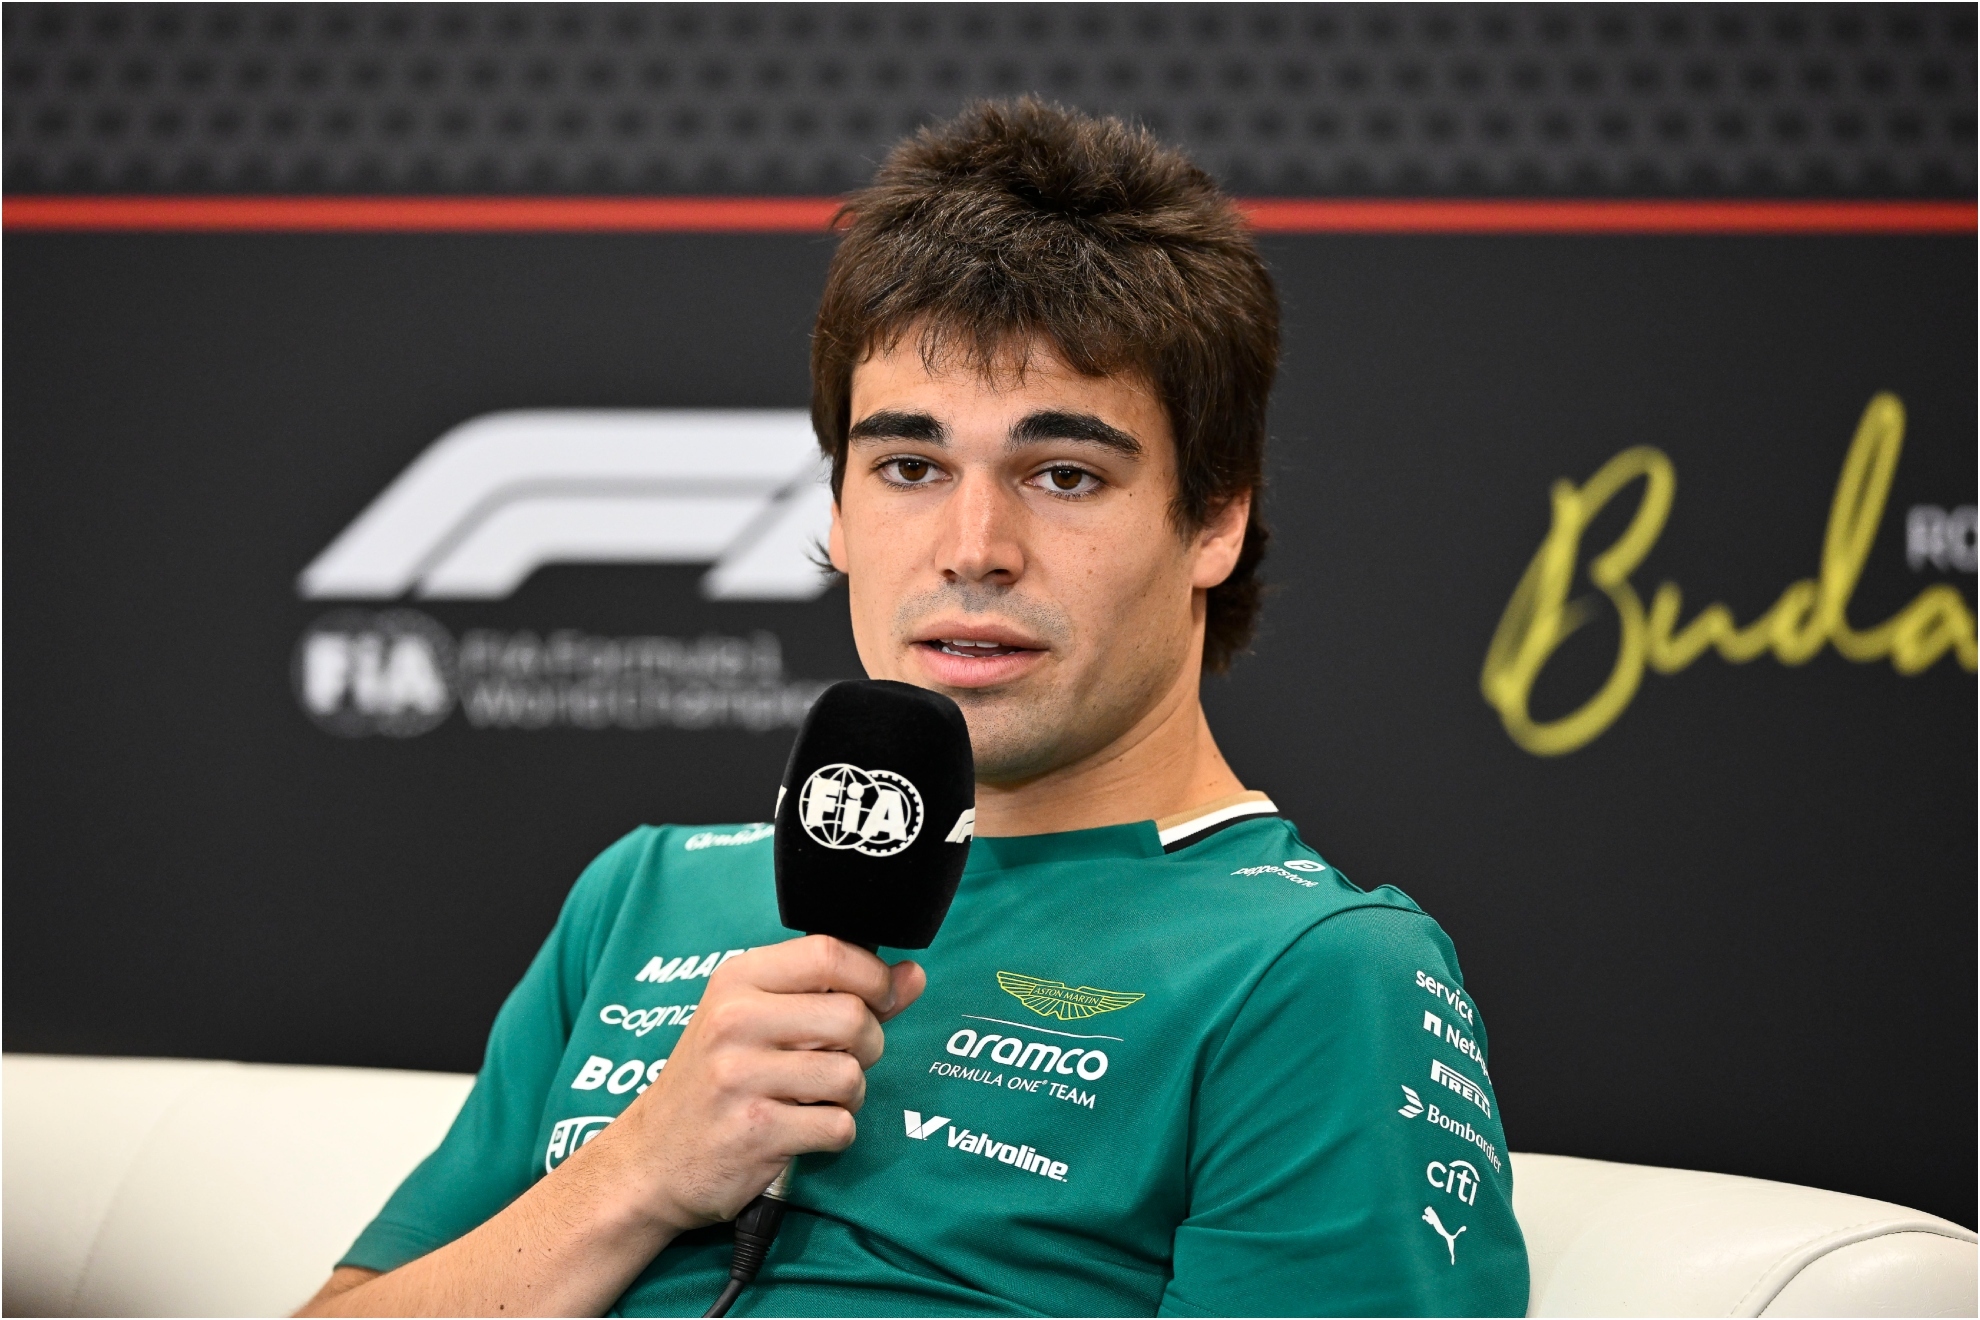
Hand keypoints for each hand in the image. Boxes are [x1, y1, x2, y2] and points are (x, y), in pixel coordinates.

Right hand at [565, 934, 925, 1234]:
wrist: (651, 1159)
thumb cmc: (715, 1080)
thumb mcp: (761, 1019)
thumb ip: (840, 993)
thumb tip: (912, 975)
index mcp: (737, 981)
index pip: (829, 952)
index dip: (873, 977)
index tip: (880, 999)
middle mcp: (735, 1021)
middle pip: (852, 1016)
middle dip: (868, 1044)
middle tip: (841, 1059)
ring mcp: (741, 1077)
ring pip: (850, 1074)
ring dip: (849, 1094)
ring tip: (814, 1098)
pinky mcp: (755, 1131)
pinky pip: (838, 1126)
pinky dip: (833, 1134)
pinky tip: (801, 1130)